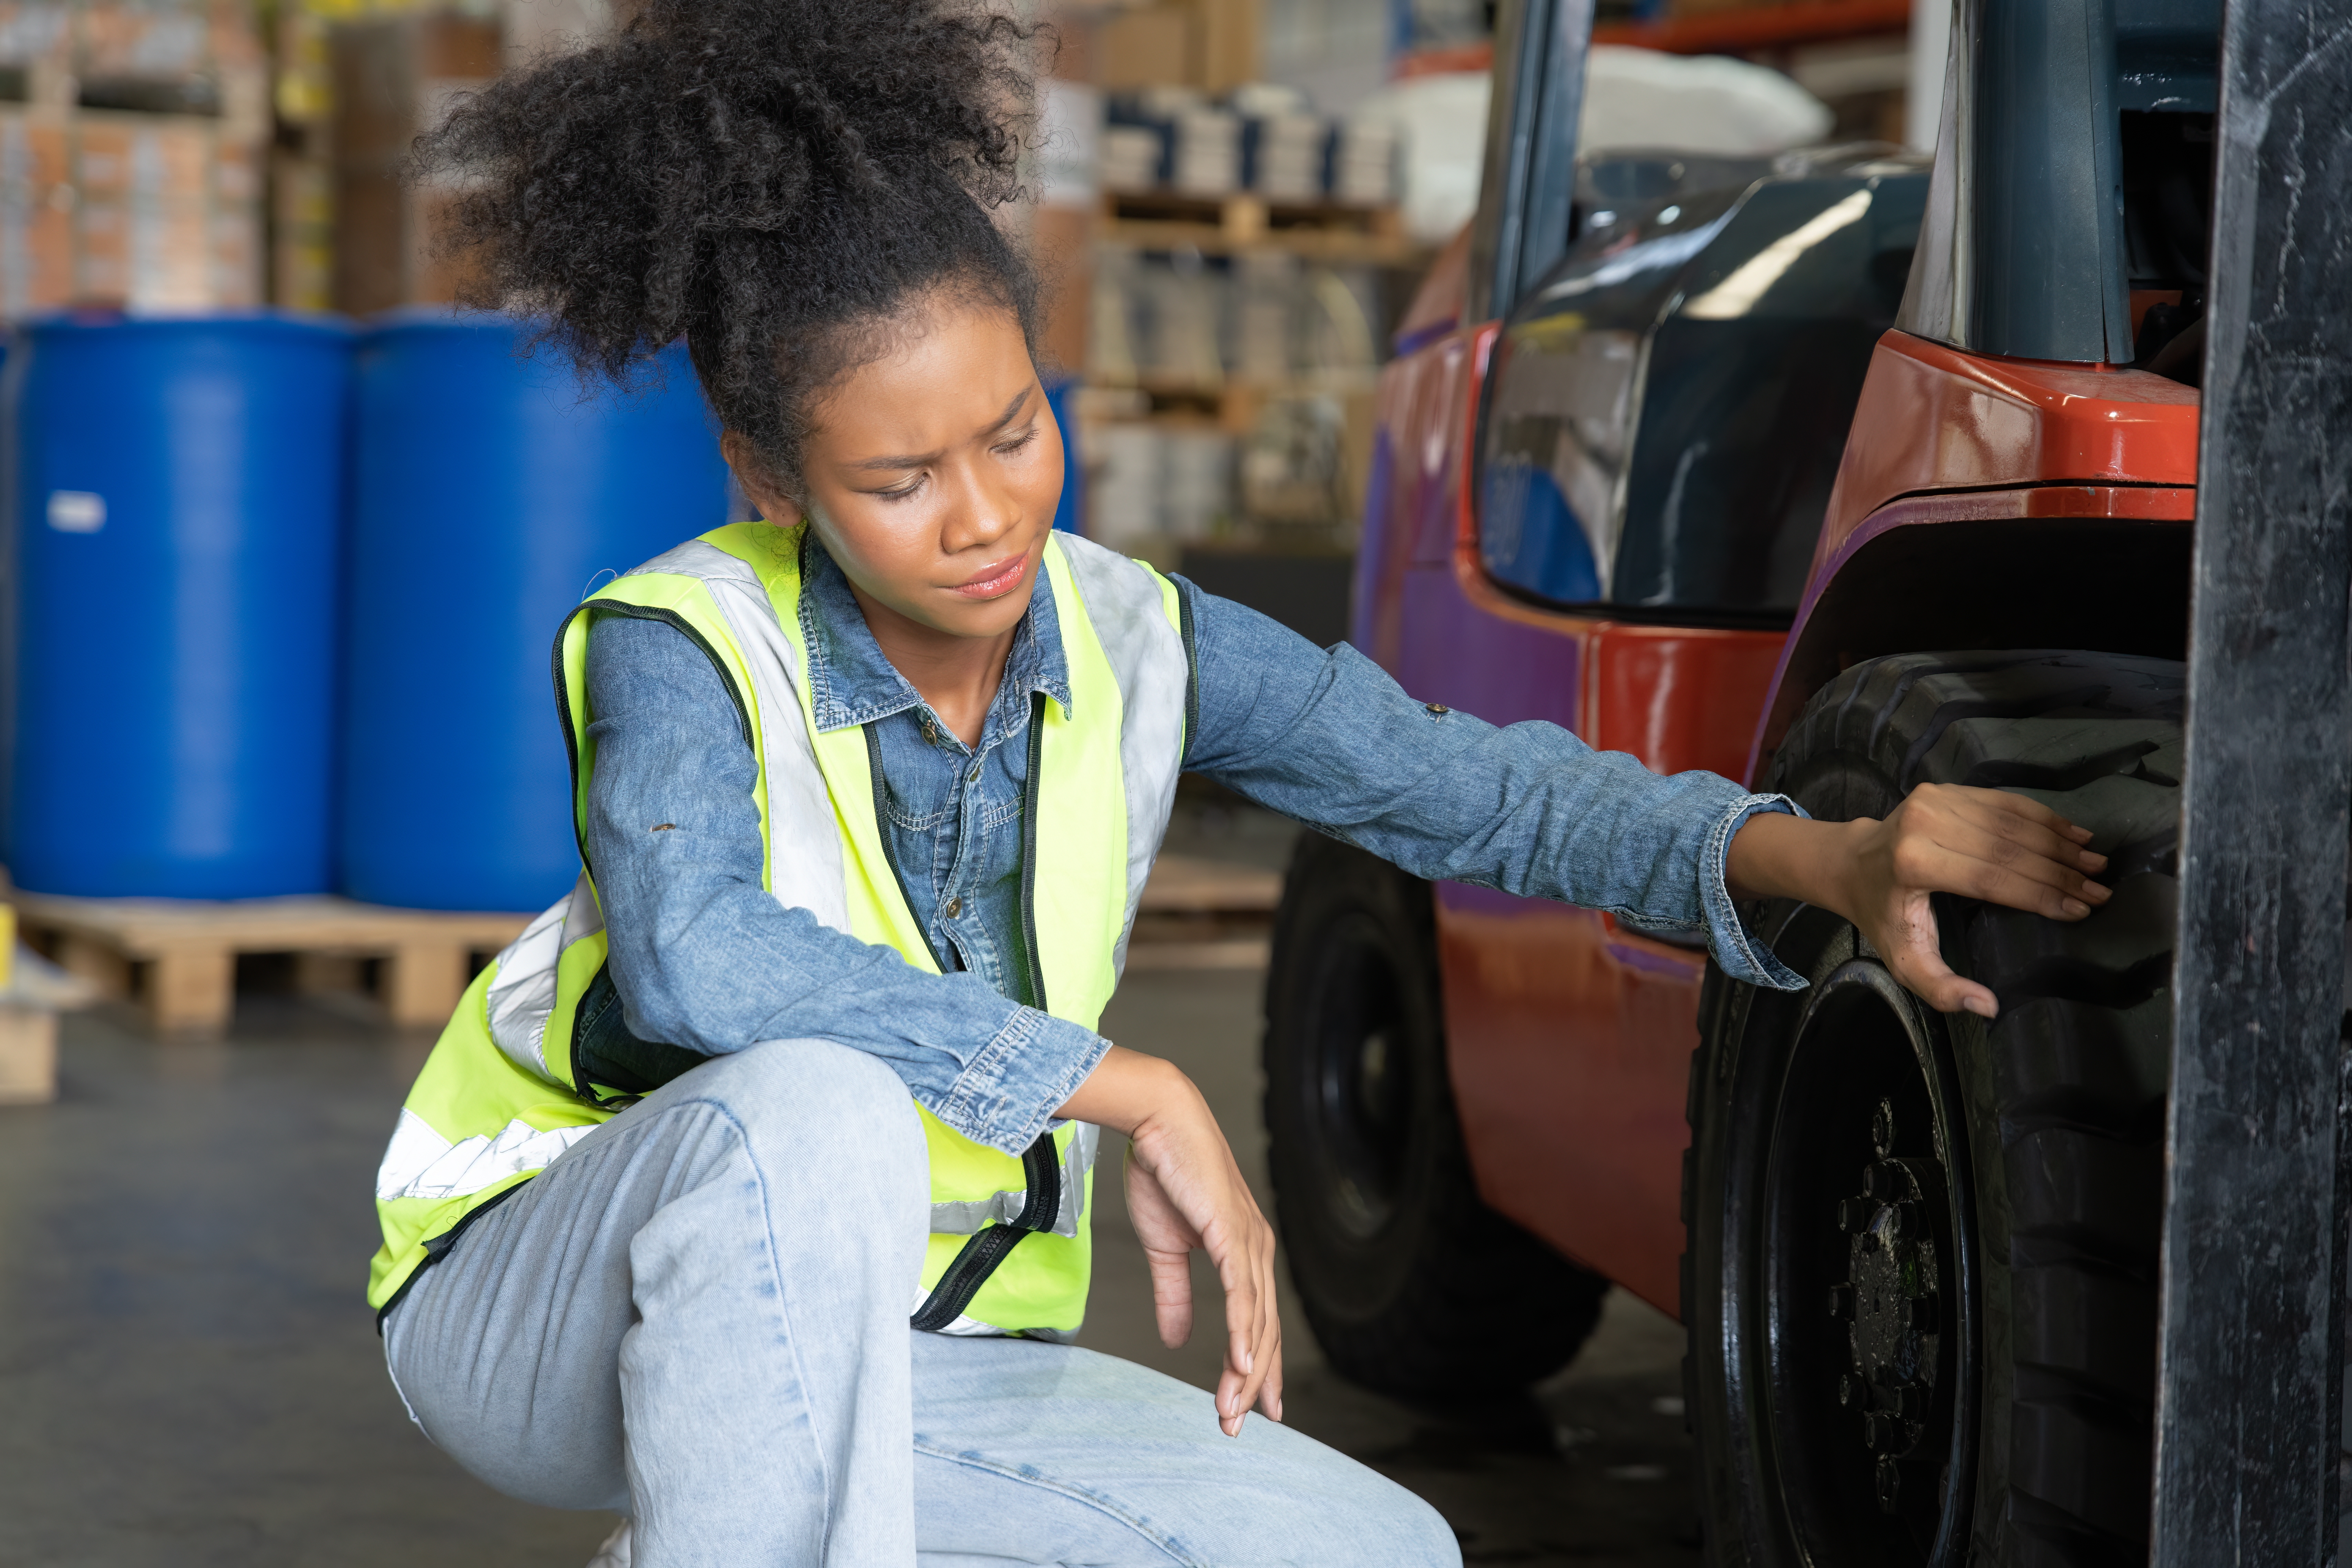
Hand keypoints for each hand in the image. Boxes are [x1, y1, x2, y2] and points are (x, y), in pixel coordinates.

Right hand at [1056, 1048, 1284, 1435]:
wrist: (1157, 1122)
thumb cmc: (1164, 1175)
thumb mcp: (1164, 1248)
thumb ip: (1173, 1294)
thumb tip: (1175, 1338)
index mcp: (1244, 1254)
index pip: (1258, 1323)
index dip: (1257, 1369)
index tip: (1253, 1409)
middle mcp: (1256, 1251)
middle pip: (1262, 1331)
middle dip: (1251, 1383)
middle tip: (1234, 1426)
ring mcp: (1248, 1241)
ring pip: (1254, 1320)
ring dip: (1243, 1369)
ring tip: (1231, 1410)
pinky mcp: (1231, 1232)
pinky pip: (1240, 1291)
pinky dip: (1242, 1328)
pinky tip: (1239, 1360)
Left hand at [1726, 784, 2110, 1016]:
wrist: (1851, 864)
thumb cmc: (1883, 915)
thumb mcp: (1903, 959)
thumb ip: (1940, 989)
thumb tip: (1986, 1007)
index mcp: (1915, 863)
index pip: (1993, 878)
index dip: (2041, 894)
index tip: (2081, 908)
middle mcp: (1925, 823)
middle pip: (2008, 849)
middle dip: (2061, 871)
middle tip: (2101, 890)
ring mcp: (1936, 800)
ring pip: (2012, 822)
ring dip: (2060, 843)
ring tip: (2096, 864)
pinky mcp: (1945, 789)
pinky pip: (2004, 801)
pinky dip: (2042, 817)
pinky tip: (2074, 833)